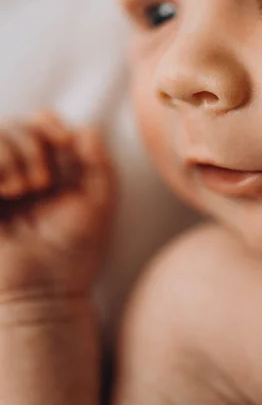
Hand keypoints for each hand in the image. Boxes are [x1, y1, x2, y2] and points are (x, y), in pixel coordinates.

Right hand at [0, 112, 114, 301]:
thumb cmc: (74, 252)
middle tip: (43, 182)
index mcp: (47, 171)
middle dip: (32, 142)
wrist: (43, 294)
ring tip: (24, 189)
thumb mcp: (99, 201)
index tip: (65, 141)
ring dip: (11, 153)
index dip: (47, 122)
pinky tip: (7, 190)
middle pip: (14, 126)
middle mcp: (17, 174)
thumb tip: (84, 127)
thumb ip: (98, 161)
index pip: (37, 124)